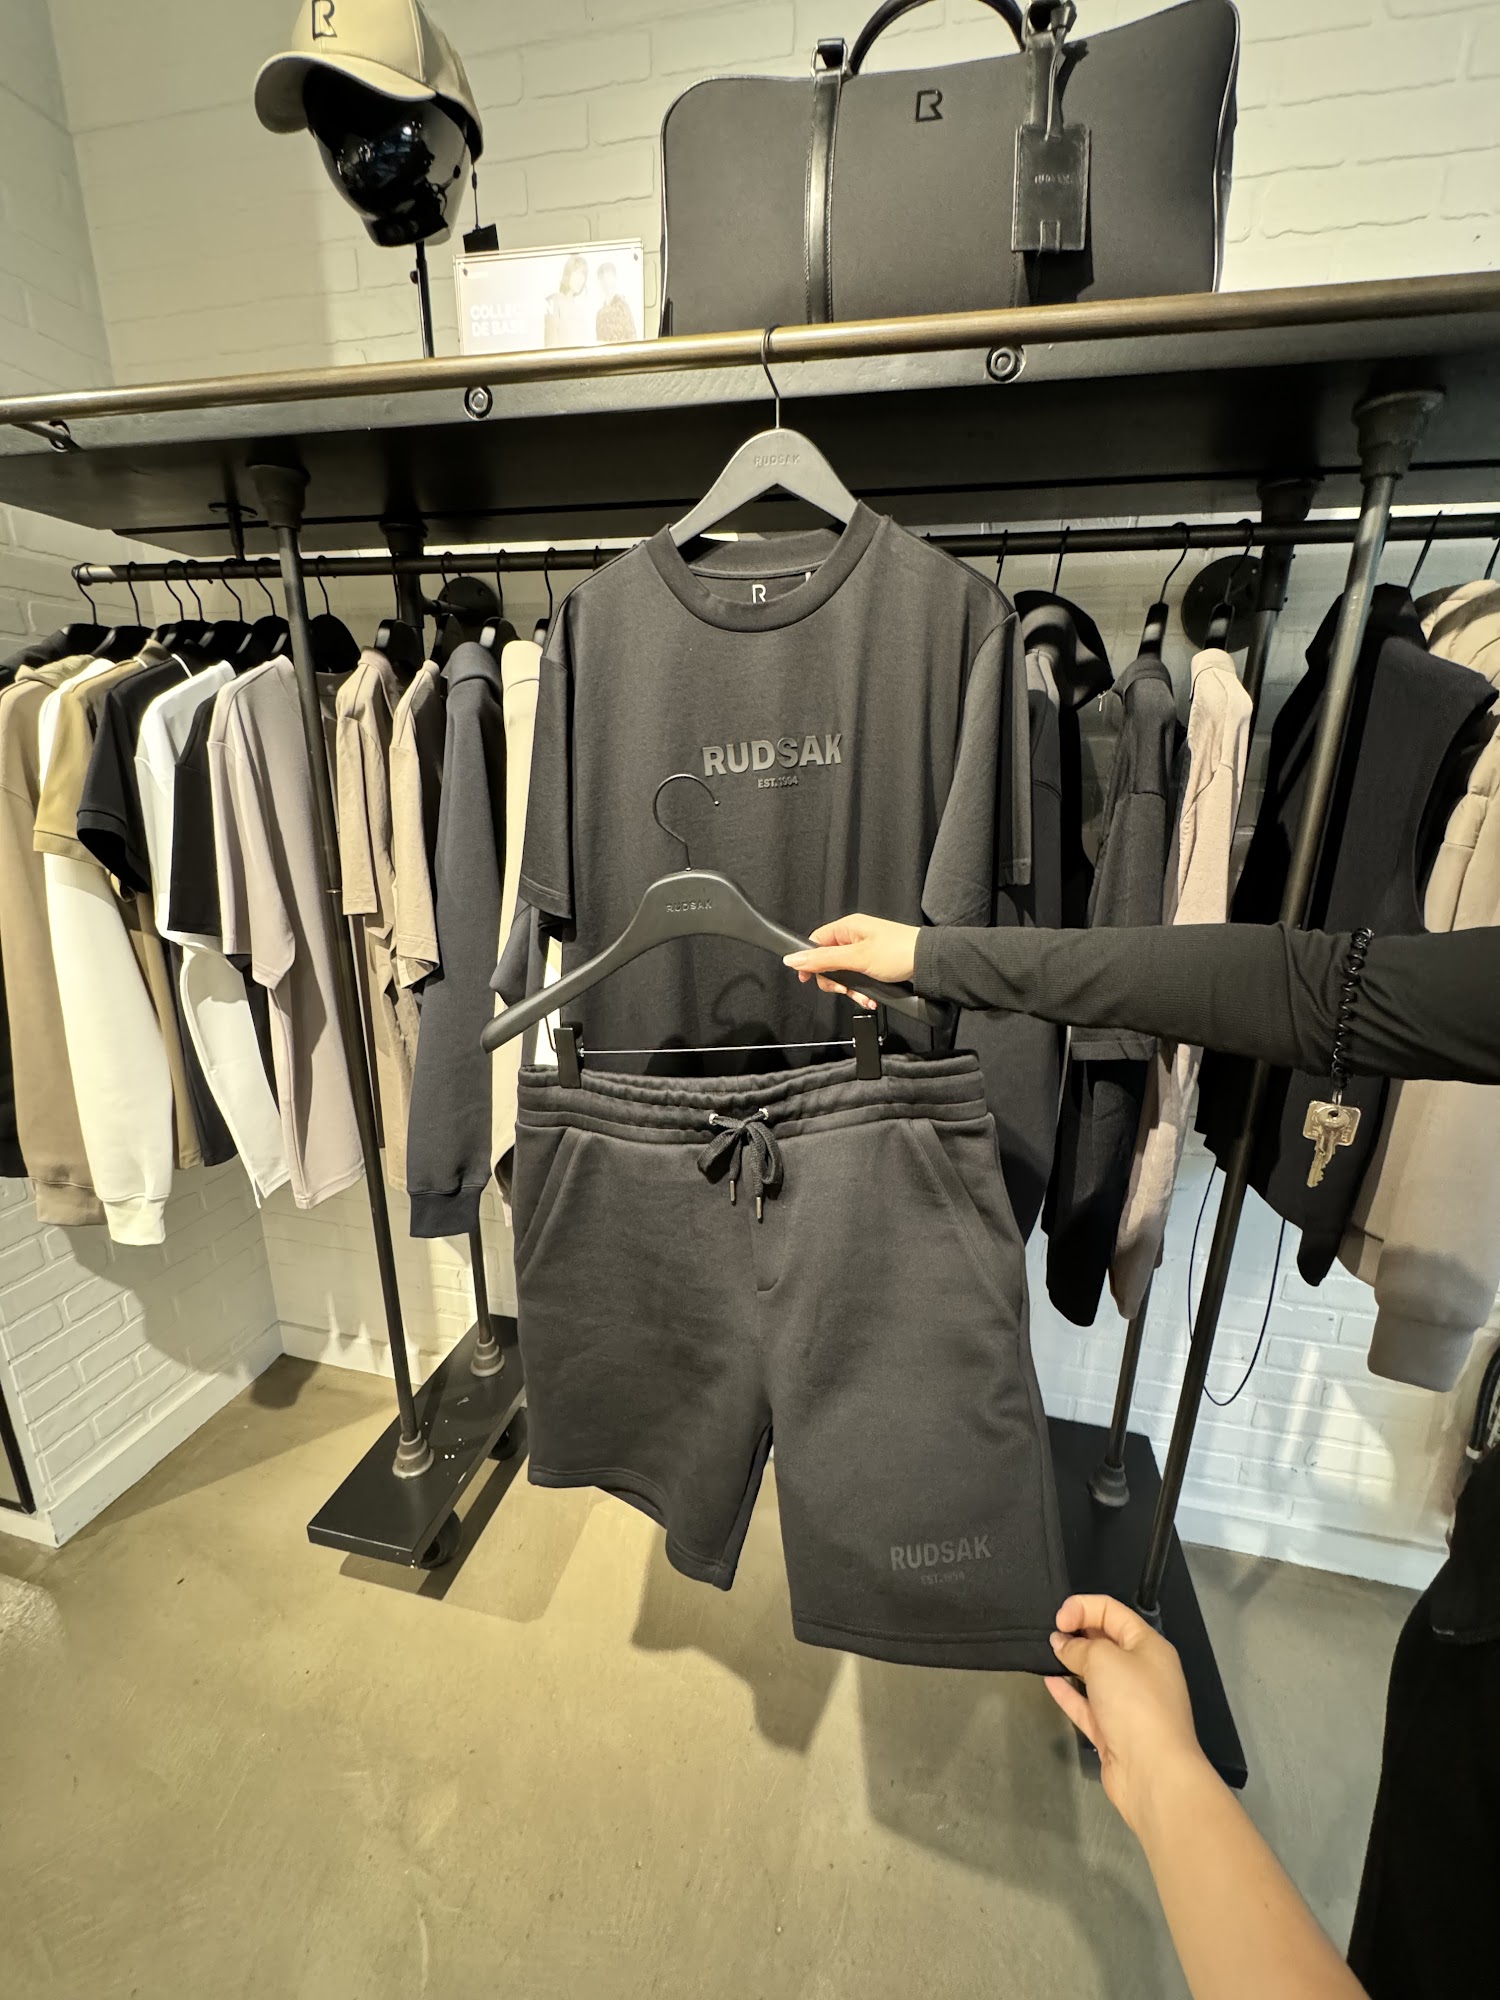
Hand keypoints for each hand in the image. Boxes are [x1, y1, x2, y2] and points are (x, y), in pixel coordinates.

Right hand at [783, 914, 920, 1007]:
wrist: (929, 964)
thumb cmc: (898, 952)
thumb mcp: (856, 958)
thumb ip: (823, 960)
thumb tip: (792, 958)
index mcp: (847, 928)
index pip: (815, 941)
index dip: (809, 961)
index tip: (807, 978)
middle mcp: (854, 938)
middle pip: (827, 961)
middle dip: (834, 981)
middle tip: (843, 990)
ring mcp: (864, 952)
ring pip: (843, 974)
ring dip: (850, 990)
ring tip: (861, 997)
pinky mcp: (874, 965)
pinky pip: (858, 980)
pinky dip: (861, 991)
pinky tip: (869, 999)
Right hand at [1045, 1594, 1210, 1836]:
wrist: (1153, 1772)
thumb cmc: (1135, 1704)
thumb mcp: (1105, 1660)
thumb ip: (1079, 1647)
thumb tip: (1062, 1644)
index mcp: (1149, 1647)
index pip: (1113, 1612)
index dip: (1083, 1608)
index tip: (1058, 1619)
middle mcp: (1141, 1672)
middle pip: (1106, 1641)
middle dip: (1078, 1633)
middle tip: (1050, 1634)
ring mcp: (1127, 1703)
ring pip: (1095, 1674)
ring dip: (1072, 1662)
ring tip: (1045, 1652)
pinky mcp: (1112, 1731)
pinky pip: (1087, 1704)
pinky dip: (1069, 1692)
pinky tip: (1049, 1681)